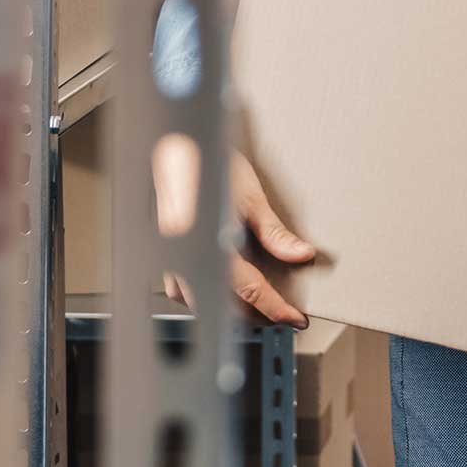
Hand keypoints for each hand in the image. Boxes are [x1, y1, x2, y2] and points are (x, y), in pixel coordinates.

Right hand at [153, 140, 314, 327]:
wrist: (177, 148)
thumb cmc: (208, 166)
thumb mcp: (250, 197)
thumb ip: (275, 232)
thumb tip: (301, 254)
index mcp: (209, 244)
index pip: (249, 290)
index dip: (275, 308)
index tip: (293, 318)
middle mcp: (187, 257)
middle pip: (224, 304)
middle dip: (256, 313)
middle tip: (283, 312)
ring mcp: (172, 259)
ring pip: (203, 301)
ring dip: (231, 307)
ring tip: (259, 302)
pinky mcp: (166, 254)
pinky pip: (186, 288)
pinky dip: (208, 294)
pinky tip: (222, 287)